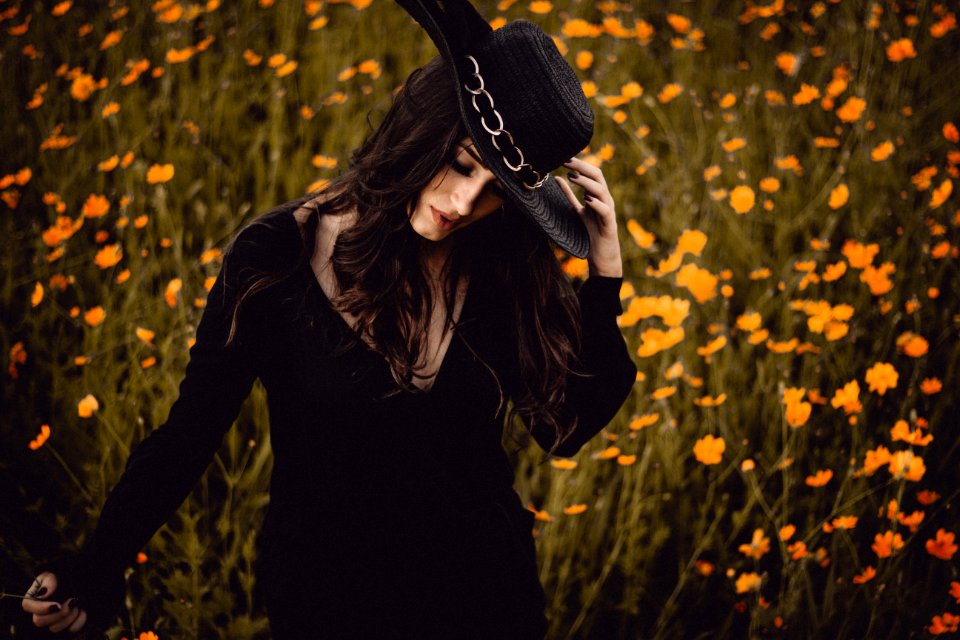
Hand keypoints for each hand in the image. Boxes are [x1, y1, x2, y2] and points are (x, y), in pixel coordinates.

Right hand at [22, 572, 88, 634]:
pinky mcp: (66, 626)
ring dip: (69, 616)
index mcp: (34, 598)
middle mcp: (40, 612)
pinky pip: (71, 630)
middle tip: (72, 601)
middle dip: (58, 613)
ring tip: (76, 604)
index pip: (27, 606)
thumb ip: (49, 581)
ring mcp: (53, 621)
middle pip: (39, 621)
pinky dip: (79, 621)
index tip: (56, 605)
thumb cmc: (63, 577)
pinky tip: (82, 611)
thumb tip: (44, 593)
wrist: (80, 581)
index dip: (41, 608)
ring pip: (54, 629)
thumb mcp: (55, 573)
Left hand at [555, 157, 622, 277]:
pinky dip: (596, 203)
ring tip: (573, 177)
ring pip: (601, 190)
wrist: (602, 257)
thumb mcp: (577, 211)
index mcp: (597, 195)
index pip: (591, 173)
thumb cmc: (590, 234)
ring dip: (586, 183)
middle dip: (582, 167)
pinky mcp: (609, 224)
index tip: (563, 157)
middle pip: (597, 176)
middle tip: (566, 162)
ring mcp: (608, 211)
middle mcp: (605, 199)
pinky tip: (587, 199)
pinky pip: (605, 211)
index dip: (579, 164)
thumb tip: (557, 178)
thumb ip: (569, 196)